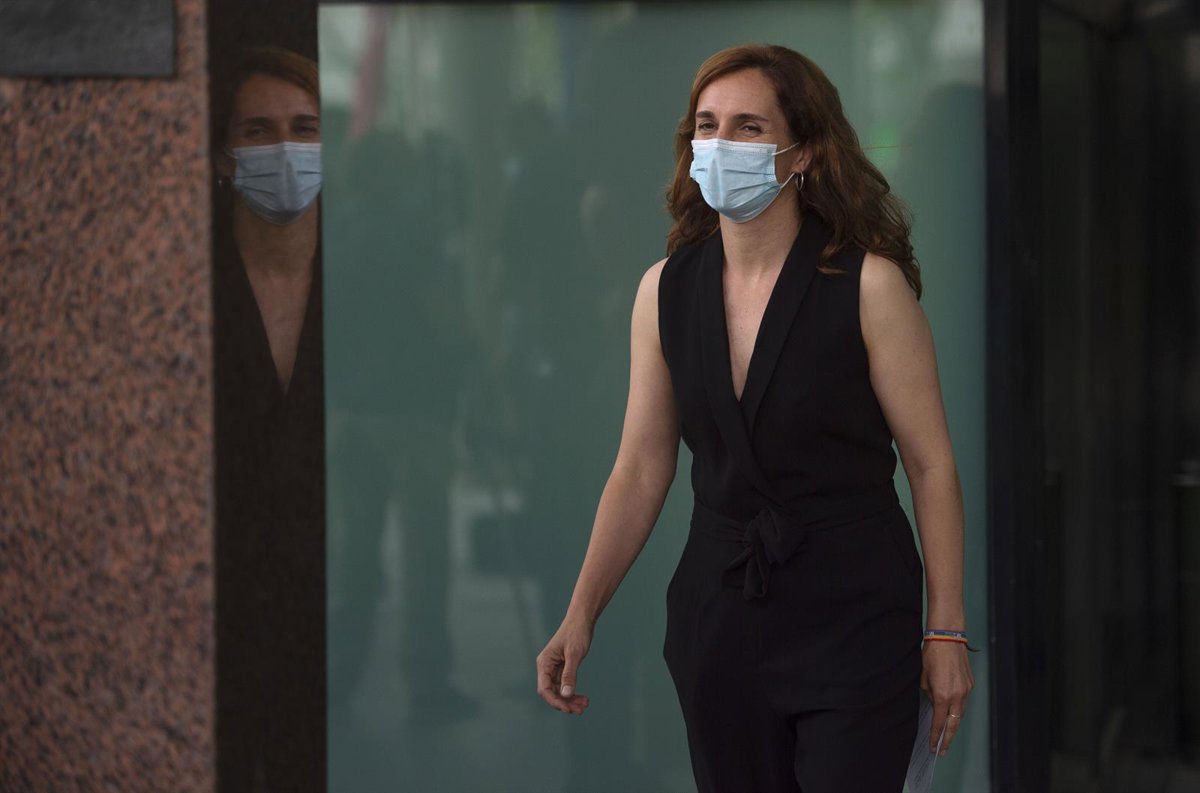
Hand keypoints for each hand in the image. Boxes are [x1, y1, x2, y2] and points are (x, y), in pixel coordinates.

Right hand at [535, 616, 593, 714]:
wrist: (582, 620)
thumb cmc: (577, 633)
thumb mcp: (574, 654)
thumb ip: (569, 674)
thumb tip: (566, 695)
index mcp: (544, 663)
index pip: (544, 689)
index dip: (555, 701)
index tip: (569, 709)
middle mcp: (546, 667)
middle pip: (551, 693)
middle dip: (565, 703)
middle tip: (581, 710)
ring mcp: (553, 669)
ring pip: (559, 691)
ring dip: (570, 700)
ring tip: (584, 705)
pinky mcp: (562, 669)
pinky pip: (565, 685)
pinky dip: (573, 693)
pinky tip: (583, 698)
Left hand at [920, 640, 974, 754]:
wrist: (947, 638)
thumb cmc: (932, 655)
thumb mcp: (923, 677)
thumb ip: (928, 693)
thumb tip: (933, 703)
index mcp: (943, 695)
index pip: (939, 722)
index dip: (936, 736)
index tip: (933, 746)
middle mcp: (957, 695)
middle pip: (954, 724)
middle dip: (947, 739)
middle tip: (942, 750)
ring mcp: (966, 690)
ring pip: (960, 713)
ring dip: (953, 724)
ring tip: (946, 735)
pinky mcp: (970, 684)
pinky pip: (963, 702)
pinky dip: (957, 710)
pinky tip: (951, 714)